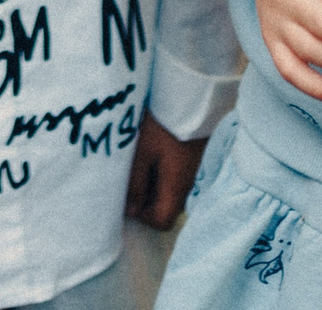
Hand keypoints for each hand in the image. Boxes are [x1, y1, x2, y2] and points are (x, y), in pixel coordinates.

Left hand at [123, 113, 204, 229]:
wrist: (192, 98)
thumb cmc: (164, 125)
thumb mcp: (143, 152)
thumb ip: (136, 183)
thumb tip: (130, 210)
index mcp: (176, 187)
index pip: (162, 222)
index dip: (143, 217)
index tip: (129, 199)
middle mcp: (187, 185)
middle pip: (166, 208)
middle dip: (145, 201)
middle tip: (129, 180)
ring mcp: (192, 172)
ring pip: (169, 192)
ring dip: (152, 186)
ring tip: (137, 165)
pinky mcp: (192, 160)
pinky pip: (175, 178)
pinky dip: (160, 174)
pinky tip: (150, 155)